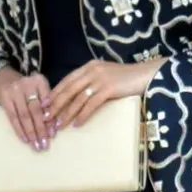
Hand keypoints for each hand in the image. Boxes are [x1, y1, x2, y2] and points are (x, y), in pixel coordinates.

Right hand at [0, 67, 52, 149]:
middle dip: (41, 130)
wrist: (5, 78)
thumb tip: (54, 129)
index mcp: (40, 81)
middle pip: (36, 110)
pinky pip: (13, 117)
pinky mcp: (5, 97)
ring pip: (24, 115)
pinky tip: (25, 140)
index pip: (47, 103)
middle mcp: (27, 84)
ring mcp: (15, 90)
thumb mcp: (39, 91)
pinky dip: (20, 130)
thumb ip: (48, 105)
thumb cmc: (28, 89)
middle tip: (45, 145)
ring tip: (36, 146)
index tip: (53, 135)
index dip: (50, 120)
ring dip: (31, 133)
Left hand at [48, 59, 166, 127]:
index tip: (44, 105)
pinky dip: (83, 115)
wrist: (147, 75)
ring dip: (67, 113)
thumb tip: (80, 96)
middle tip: (46, 118)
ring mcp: (100, 79)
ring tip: (59, 125)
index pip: (67, 81)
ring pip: (78, 98)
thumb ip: (93, 81)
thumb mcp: (107, 76)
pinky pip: (91, 104)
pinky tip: (77, 124)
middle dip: (56, 105)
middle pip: (69, 90)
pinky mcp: (109, 88)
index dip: (54, 93)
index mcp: (89, 66)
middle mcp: (92, 70)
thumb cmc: (128, 79)